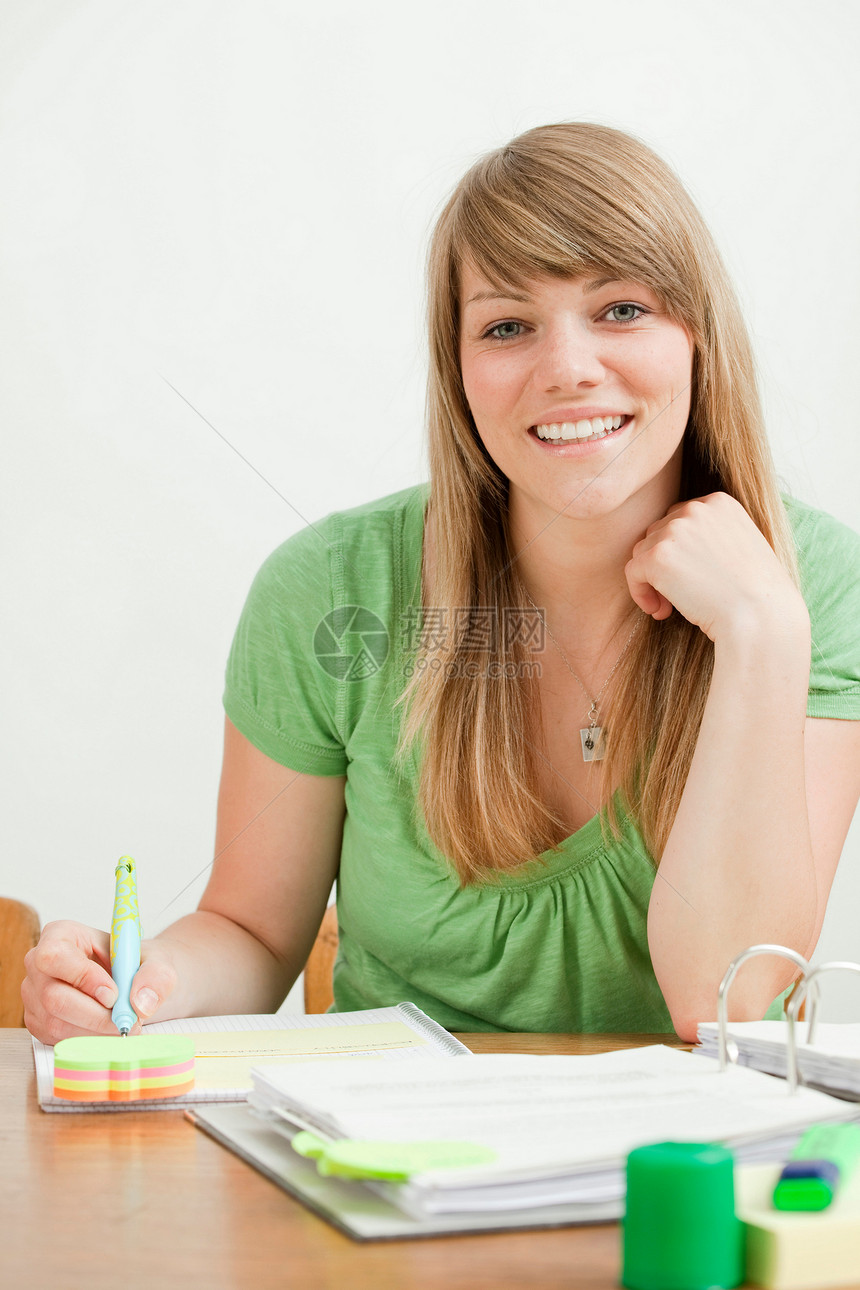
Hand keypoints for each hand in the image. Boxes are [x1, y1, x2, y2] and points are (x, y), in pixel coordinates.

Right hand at [22, 920, 176, 1044]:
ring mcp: (34, 995)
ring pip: (56, 1023)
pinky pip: (58, 1039)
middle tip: (127, 1019)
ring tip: (124, 1024)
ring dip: (96, 1031)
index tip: (113, 994)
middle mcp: (39, 964)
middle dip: (95, 1015)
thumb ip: (156, 975)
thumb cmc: (137, 964)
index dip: (83, 977)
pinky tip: (108, 1031)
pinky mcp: (39, 1022)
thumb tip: (141, 1003)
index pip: (55, 956)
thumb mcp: (156, 960)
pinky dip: (89, 1040)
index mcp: (61, 934)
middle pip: (54, 997)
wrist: (134, 982)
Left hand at [624, 492, 805, 641]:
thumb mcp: (743, 548)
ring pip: (642, 552)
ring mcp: (674, 530)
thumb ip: (712, 537)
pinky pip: (632, 572)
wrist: (761, 617)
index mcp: (719, 502)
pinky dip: (639, 593)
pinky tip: (659, 612)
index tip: (691, 576)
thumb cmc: (758, 594)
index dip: (679, 550)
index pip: (680, 518)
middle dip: (664, 564)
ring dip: (652, 581)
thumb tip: (677, 550)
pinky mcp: (657, 556)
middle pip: (658, 532)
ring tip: (672, 607)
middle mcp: (695, 509)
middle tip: (681, 595)